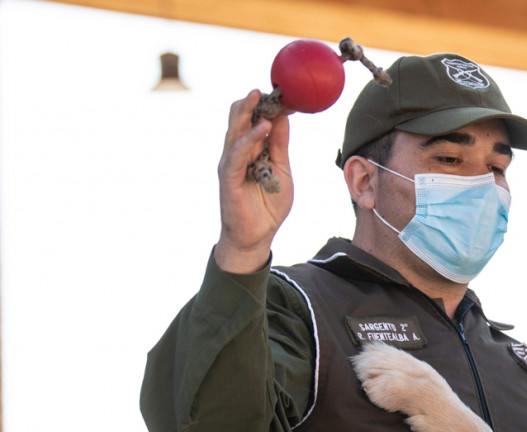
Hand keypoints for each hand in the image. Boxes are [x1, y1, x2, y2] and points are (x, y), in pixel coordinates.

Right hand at [214, 90, 294, 273]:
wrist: (256, 236)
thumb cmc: (268, 205)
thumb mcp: (281, 170)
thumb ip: (279, 145)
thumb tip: (283, 118)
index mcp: (250, 150)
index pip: (253, 121)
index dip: (265, 105)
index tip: (281, 91)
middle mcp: (237, 153)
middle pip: (239, 120)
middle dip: (251, 102)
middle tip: (265, 86)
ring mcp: (231, 164)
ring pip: (235, 132)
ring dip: (246, 113)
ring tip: (258, 96)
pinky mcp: (228, 177)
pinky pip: (237, 154)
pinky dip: (249, 140)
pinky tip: (262, 128)